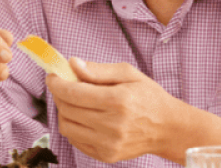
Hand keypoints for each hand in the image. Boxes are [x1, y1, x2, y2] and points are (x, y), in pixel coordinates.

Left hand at [47, 58, 186, 163]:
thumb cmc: (148, 97)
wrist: (168, 128)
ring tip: (73, 102)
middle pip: (68, 109)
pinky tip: (82, 117)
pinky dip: (73, 127)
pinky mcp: (106, 155)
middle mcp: (113, 125)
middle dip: (59, 94)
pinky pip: (75, 140)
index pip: (74, 93)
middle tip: (62, 85)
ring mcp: (109, 143)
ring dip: (63, 111)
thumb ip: (98, 69)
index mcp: (118, 101)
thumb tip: (72, 64)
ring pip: (67, 127)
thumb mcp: (128, 74)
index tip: (52, 76)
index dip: (57, 83)